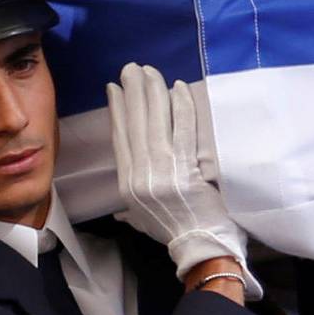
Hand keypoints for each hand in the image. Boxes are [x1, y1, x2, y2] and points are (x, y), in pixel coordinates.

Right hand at [106, 63, 261, 296]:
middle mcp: (139, 175)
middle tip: (132, 68)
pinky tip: (177, 87)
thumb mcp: (142, 222)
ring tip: (150, 71)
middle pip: (134, 124)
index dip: (116, 111)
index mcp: (127, 185)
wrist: (199, 246)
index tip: (114, 89)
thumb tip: (119, 209)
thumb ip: (129, 210)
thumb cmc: (173, 233)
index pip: (120, 139)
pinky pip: (182, 128)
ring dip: (153, 91)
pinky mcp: (186, 168)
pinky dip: (180, 106)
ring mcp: (162, 170)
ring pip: (155, 121)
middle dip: (132, 92)